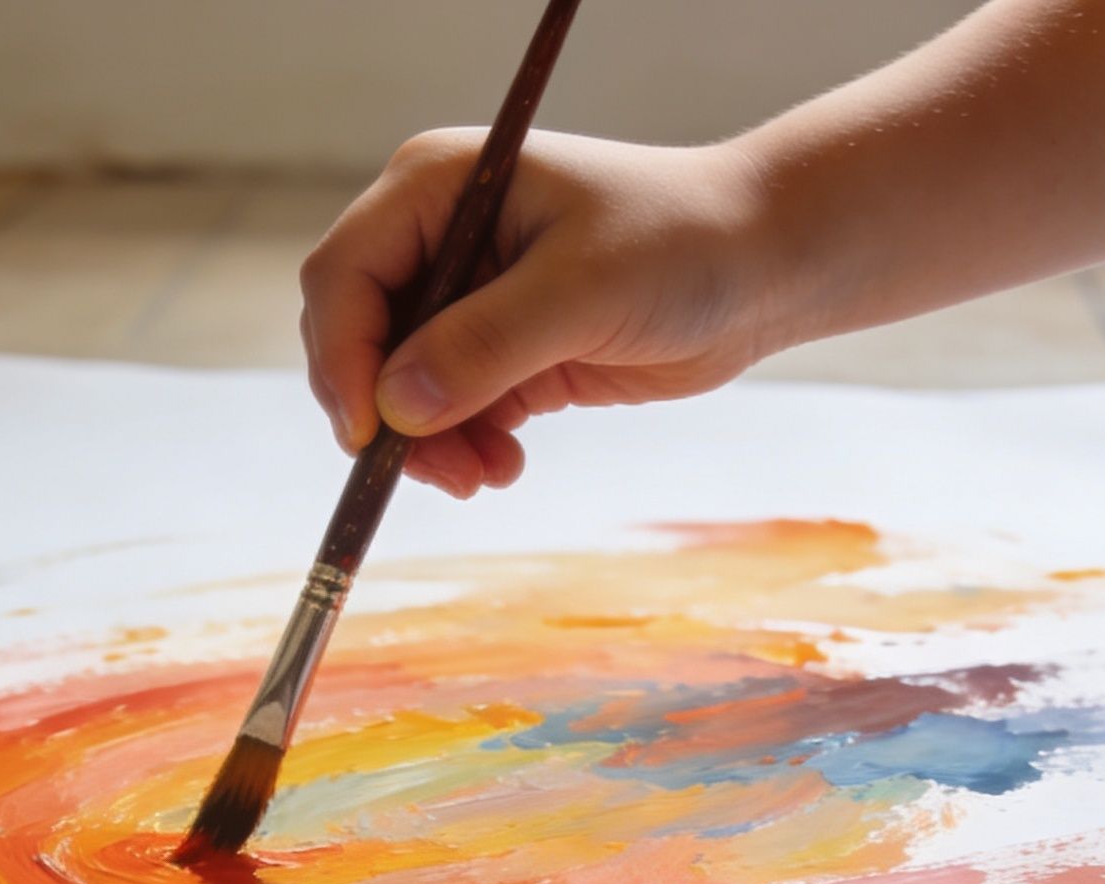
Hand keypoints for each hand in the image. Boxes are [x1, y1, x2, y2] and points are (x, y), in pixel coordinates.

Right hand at [300, 130, 783, 496]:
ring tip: (484, 476)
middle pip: (358, 337)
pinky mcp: (494, 349)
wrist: (761, 267)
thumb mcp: (582, 291)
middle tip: (436, 470)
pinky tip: (502, 465)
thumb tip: (393, 408)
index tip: (370, 433)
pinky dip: (460, 447)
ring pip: (396, 387)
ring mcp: (462, 295)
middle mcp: (435, 236)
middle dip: (386, 412)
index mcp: (438, 187)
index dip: (343, 356)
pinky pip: (444, 410)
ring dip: (427, 443)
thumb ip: (484, 346)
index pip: (344, 275)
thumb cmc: (682, 244)